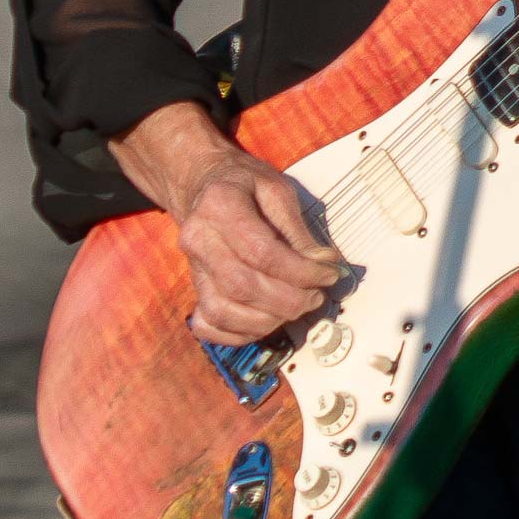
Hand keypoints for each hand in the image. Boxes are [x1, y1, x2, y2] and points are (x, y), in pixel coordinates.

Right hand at [108, 103, 345, 347]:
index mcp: (220, 205)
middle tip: (316, 297)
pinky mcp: (193, 288)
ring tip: (296, 307)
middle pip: (242, 285)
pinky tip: (266, 321)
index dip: (299, 271)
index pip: (262, 251)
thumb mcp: (277, 189)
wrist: (204, 185)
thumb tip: (323, 262)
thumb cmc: (243, 185)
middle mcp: (199, 238)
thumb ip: (298, 228)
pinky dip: (238, 333)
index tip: (327, 275)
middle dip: (287, 300)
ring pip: (224, 311)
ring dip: (267, 320)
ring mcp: (192, 266)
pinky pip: (208, 325)